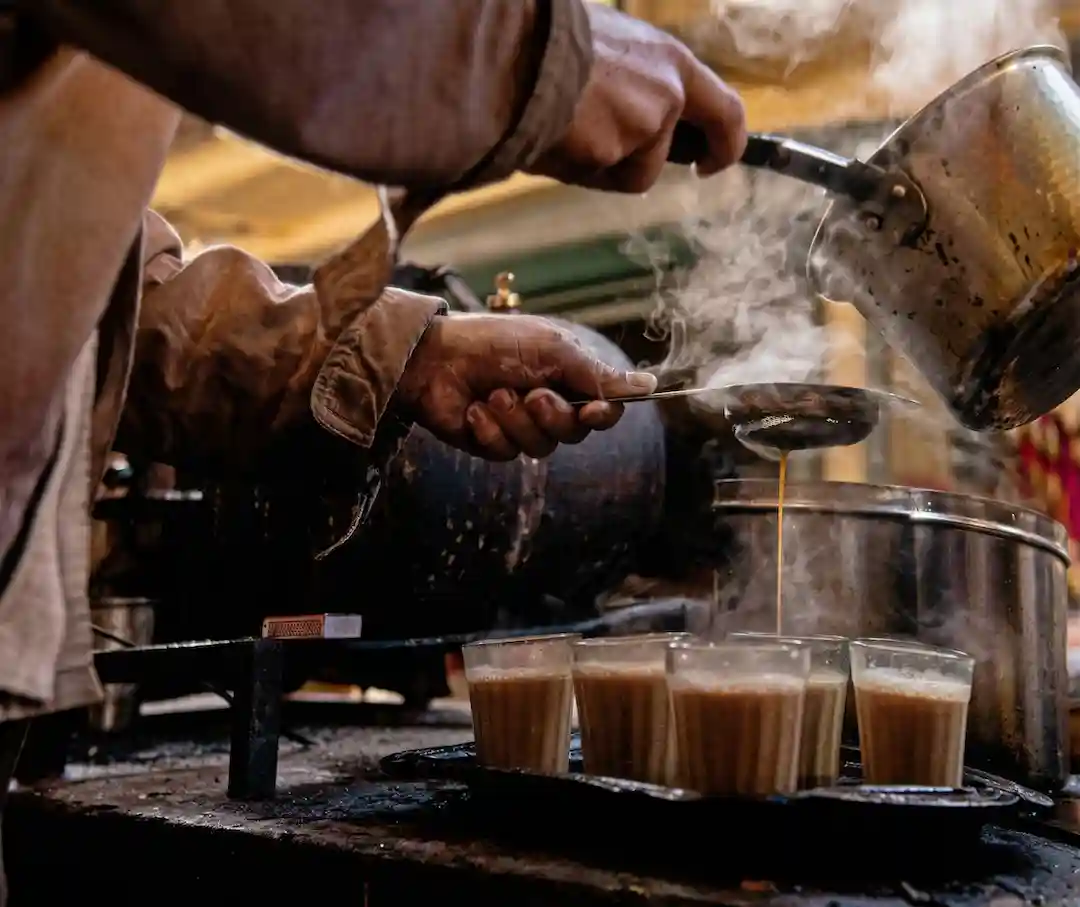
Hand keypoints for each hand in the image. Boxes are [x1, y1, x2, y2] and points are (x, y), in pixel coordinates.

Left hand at [395, 313, 657, 460]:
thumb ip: (597, 374)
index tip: (596, 409)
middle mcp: (549, 406)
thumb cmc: (495, 343)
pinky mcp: (493, 443)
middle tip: (531, 393)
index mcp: (568, 379)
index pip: (604, 409)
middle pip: (575, 433)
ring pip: (541, 447)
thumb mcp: (552, 351)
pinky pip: (507, 452)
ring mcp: (521, 427)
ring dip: (516, 419)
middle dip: (553, 415)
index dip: (604, 413)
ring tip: (493, 393)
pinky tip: (473, 410)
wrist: (435, 357)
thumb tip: (649, 384)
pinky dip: (490, 429)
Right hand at [527, 3, 746, 193]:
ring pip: (637, 169)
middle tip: (701, 169)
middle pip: (700, 139)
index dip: (723, 136)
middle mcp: (668, 91)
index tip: (709, 157)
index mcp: (668, 60)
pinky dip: (582, 171)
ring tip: (567, 138)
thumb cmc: (547, 42)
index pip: (720, 104)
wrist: (513, 53)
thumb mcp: (605, 48)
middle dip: (711, 155)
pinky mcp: (617, 152)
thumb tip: (624, 109)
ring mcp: (646, 124)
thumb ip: (630, 79)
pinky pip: (603, 177)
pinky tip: (555, 147)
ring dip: (609, 165)